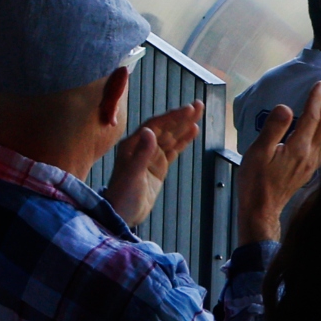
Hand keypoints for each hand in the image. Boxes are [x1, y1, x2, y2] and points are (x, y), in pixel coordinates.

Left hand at [105, 101, 203, 226]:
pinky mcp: (158, 167)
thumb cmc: (123, 195)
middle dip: (181, 117)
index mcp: (132, 145)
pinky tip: (193, 131)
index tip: (187, 110)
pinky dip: (183, 141)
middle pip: (164, 128)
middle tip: (199, 105)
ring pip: (170, 137)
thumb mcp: (132, 175)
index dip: (171, 117)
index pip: (155, 126)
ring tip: (198, 112)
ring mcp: (151, 156)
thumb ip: (141, 154)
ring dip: (184, 125)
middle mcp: (141, 147)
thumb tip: (149, 131)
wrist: (122, 215)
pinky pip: (173, 150)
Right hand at [236, 80, 320, 243]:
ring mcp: (312, 163)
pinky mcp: (309, 169)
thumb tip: (285, 107)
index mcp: (299, 148)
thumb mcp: (258, 151)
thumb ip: (273, 128)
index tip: (320, 84)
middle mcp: (310, 155)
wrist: (261, 209)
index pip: (311, 117)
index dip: (316, 99)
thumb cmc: (256, 180)